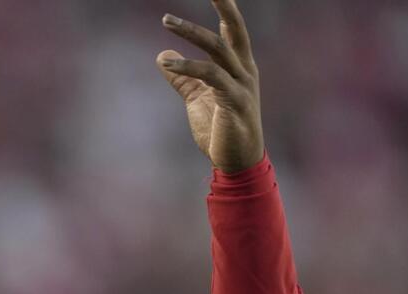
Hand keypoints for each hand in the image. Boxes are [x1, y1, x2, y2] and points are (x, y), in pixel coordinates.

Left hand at [156, 0, 263, 173]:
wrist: (237, 162)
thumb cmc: (220, 130)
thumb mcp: (197, 98)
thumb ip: (182, 77)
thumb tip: (162, 55)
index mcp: (239, 67)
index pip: (233, 31)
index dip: (225, 9)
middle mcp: (245, 71)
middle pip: (235, 30)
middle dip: (224, 6)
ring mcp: (242, 85)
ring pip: (218, 48)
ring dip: (191, 32)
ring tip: (167, 20)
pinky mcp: (234, 101)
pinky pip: (210, 76)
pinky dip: (187, 67)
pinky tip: (168, 64)